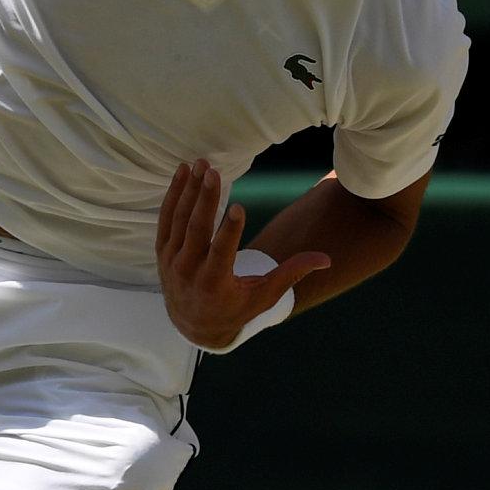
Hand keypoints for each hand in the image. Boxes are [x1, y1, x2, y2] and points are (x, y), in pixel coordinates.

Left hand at [156, 159, 327, 350]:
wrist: (193, 325)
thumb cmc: (235, 308)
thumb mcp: (263, 296)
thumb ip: (291, 274)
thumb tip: (326, 259)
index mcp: (214, 284)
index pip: (221, 254)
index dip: (229, 231)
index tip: (238, 207)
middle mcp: (188, 271)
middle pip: (195, 231)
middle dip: (204, 200)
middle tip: (212, 172)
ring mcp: (172, 259)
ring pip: (180, 220)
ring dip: (189, 191)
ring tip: (201, 164)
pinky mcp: (163, 250)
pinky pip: (167, 218)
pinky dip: (174, 195)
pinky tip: (183, 172)